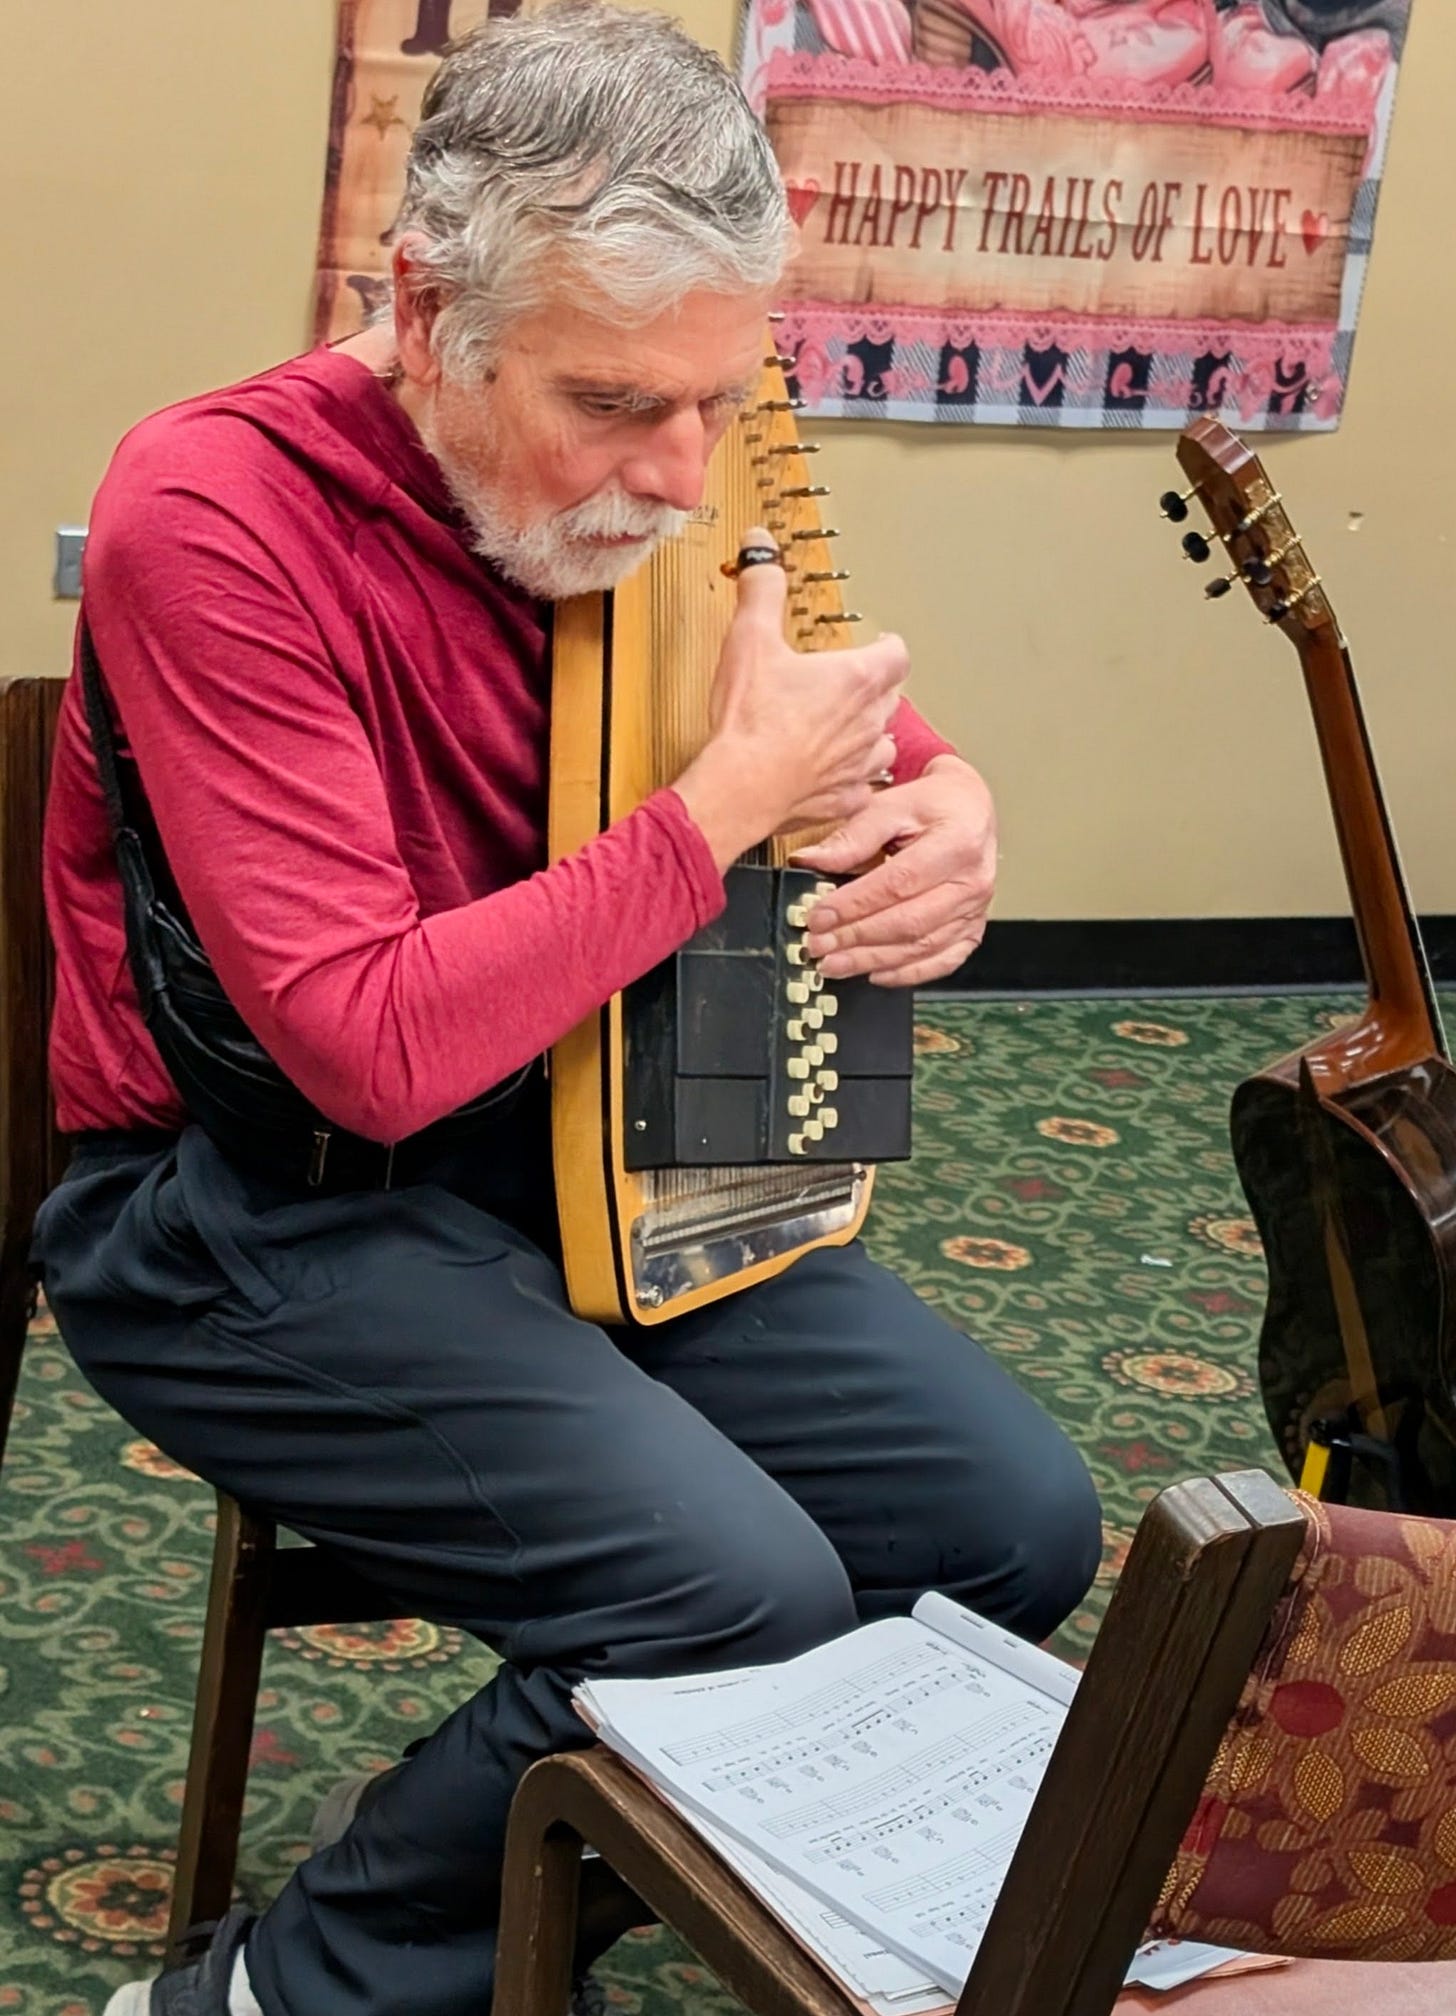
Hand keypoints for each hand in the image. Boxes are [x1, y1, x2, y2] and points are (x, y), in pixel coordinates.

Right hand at [673, 531, 906, 870]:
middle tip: (851, 682)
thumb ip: (762, 589)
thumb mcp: (751, 638)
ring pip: (882, 741)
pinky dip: (851, 776)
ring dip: (868, 733)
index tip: (879, 644)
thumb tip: (760, 547)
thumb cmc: (751, 723)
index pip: (897, 652)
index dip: (887, 645)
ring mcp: (860, 761)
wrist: (741, 786)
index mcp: (855, 679)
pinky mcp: (846, 797)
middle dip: (875, 686)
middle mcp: (868, 720)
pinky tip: (831, 773)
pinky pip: (862, 784)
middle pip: (892, 695)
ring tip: (845, 727)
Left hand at [792, 755, 996, 986]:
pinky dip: (907, 973)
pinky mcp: (972, 929)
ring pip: (921, 946)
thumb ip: (852, 836)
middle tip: (818, 946)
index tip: (818, 916)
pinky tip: (875, 973)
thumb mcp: (890, 806)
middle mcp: (972, 881)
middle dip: (857, 938)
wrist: (969, 809)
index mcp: (956, 843)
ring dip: (873, 960)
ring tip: (834, 964)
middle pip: (909, 921)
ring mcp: (976, 910)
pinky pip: (942, 961)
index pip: (898, 883)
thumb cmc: (931, 805)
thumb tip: (809, 861)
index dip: (854, 905)